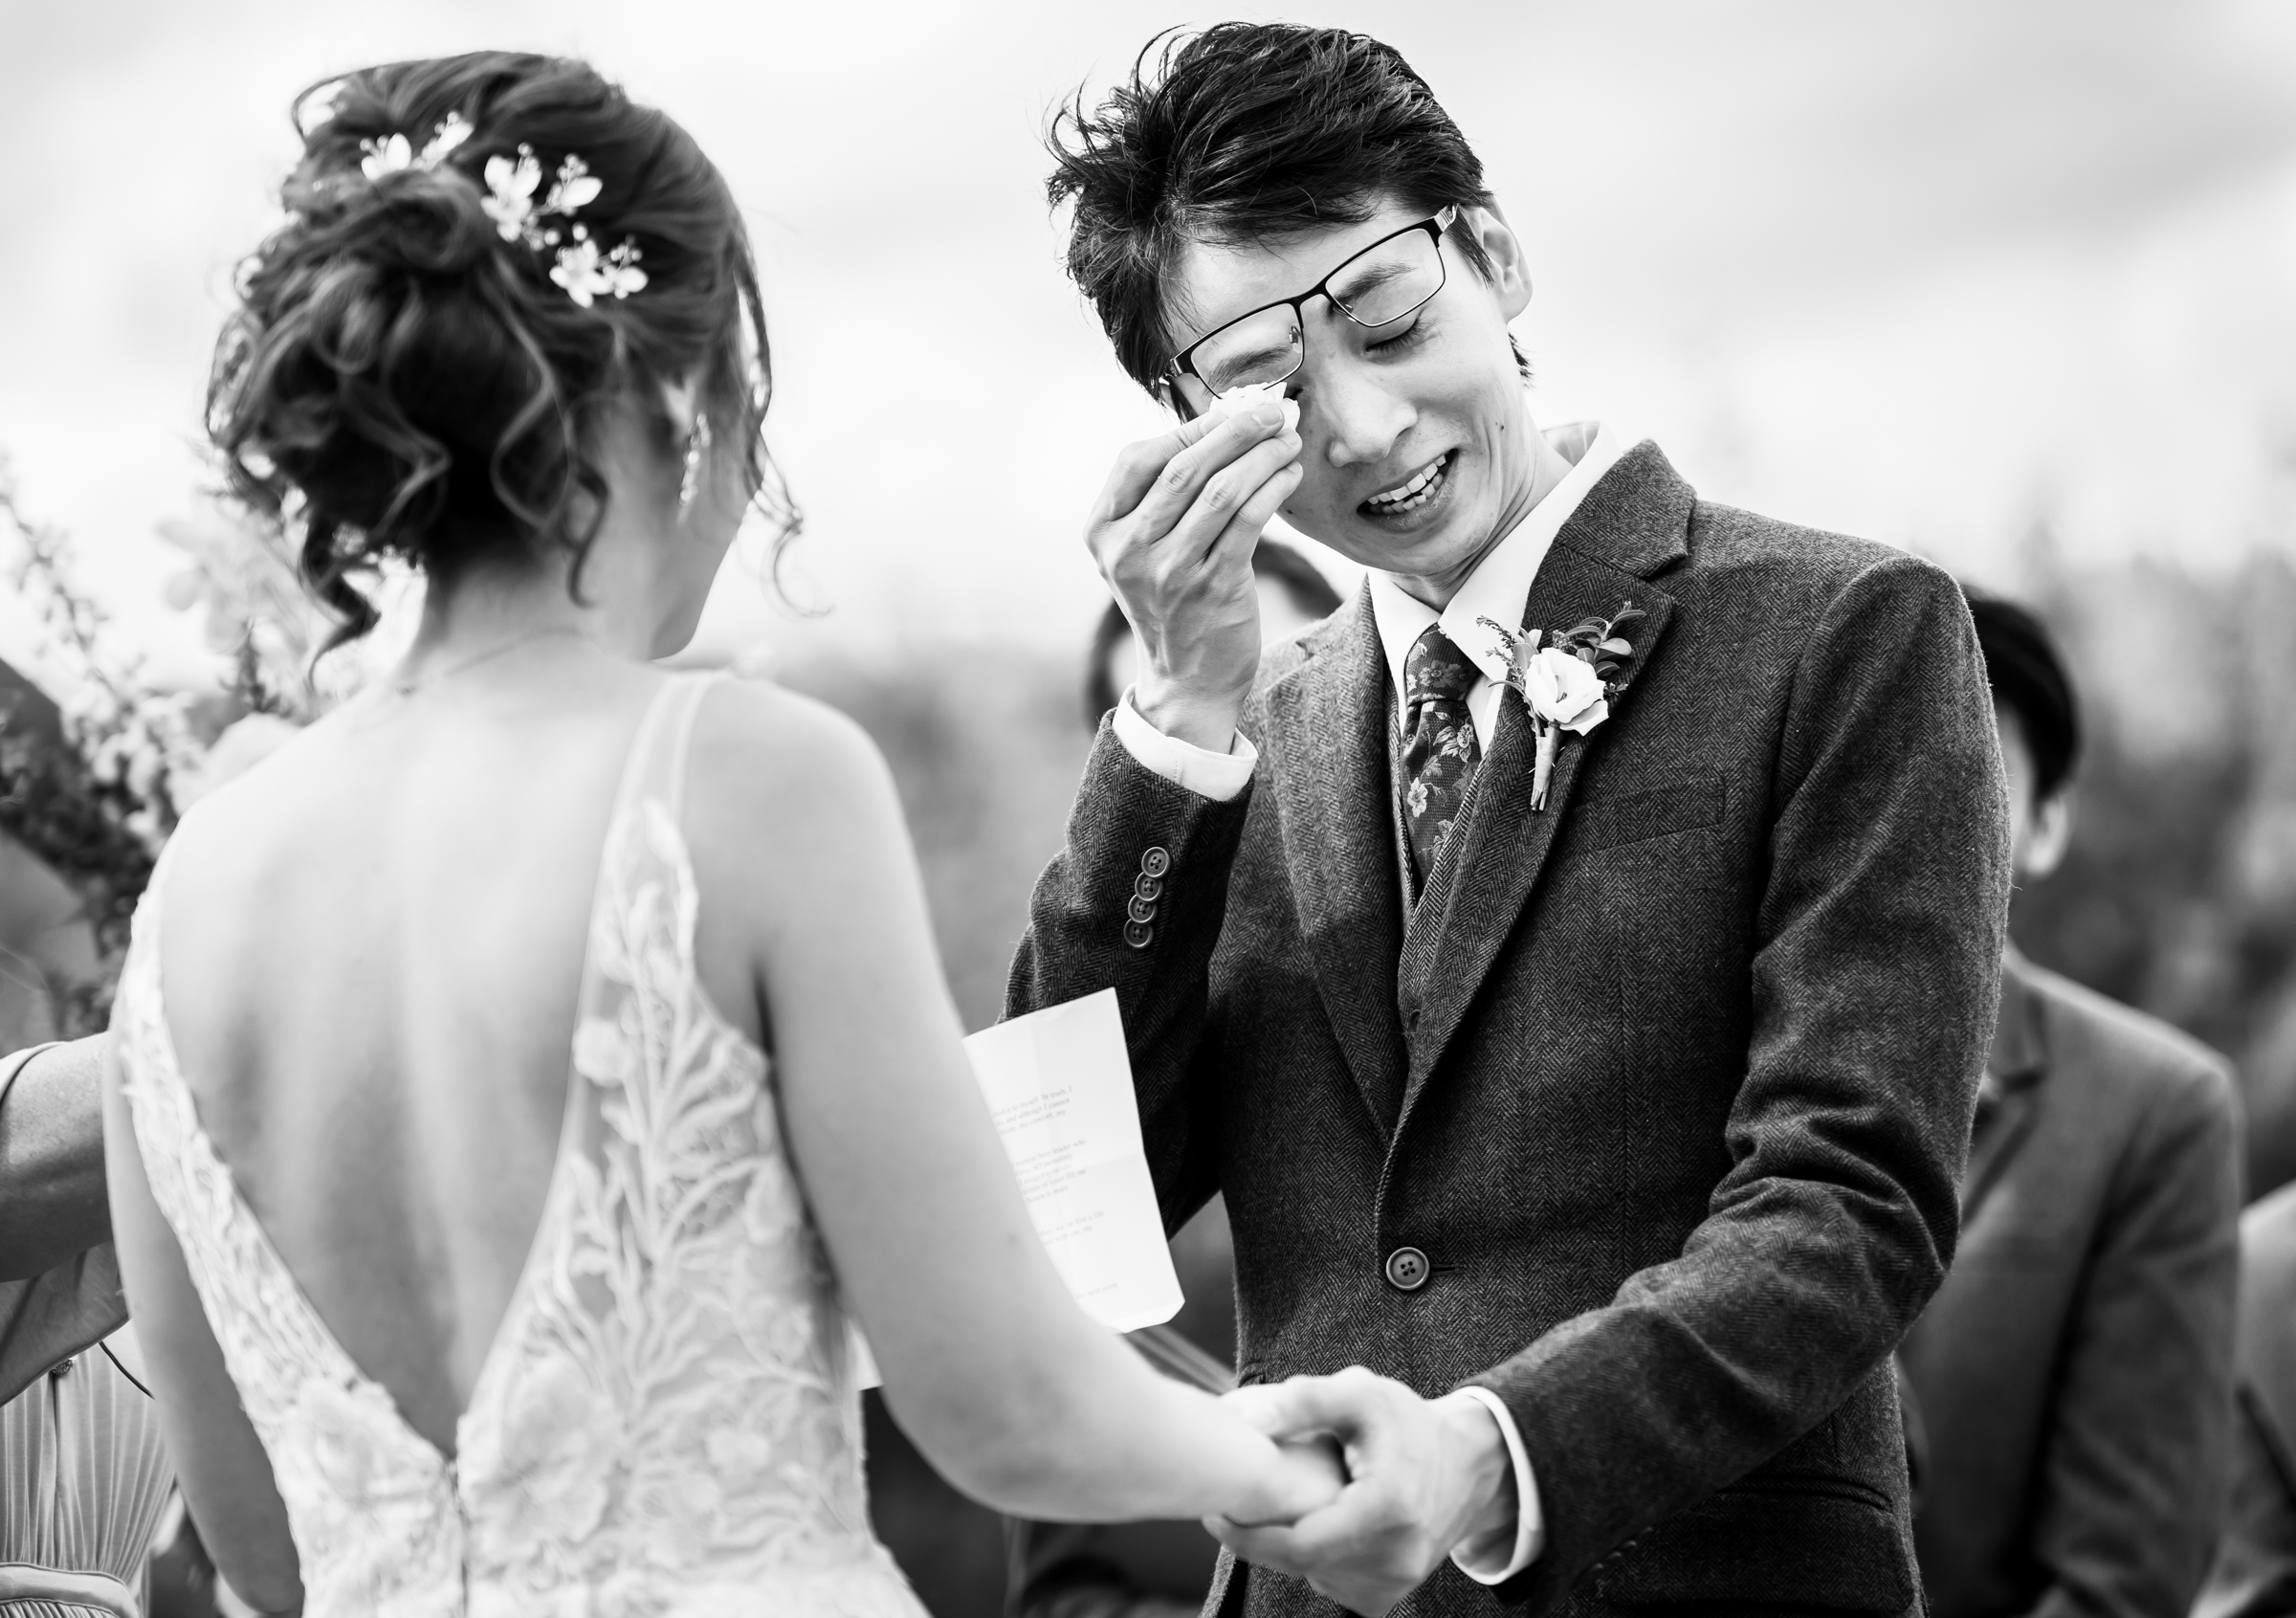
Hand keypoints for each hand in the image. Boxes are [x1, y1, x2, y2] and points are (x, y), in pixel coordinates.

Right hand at [1086, 403, 1303, 750]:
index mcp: (1102, 531)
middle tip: (1273, 411)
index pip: (1138, 458)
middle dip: (1235, 431)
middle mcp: (1128, 551)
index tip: (1230, 412)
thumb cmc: (1172, 601)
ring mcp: (1168, 572)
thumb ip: (1161, 497)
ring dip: (1262, 456)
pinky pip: (1248, 521)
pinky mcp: (1212, 588)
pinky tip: (1290, 474)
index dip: (1188, 428)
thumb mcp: (1143, 551)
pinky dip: (1273, 489)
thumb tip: (1222, 424)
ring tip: (1288, 440)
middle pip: (1184, 469)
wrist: (1186, 680)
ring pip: (1220, 491)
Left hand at [1206, 1368, 1515, 1617]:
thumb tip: (1250, 1422)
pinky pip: (1329, 1582)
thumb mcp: (1362, 1393)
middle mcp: (1395, 1558)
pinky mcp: (1386, 1596)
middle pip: (1299, 1563)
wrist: (1468, 1465)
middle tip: (1232, 1503)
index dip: (1248, 1536)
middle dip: (1259, 1537)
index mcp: (1389, 1510)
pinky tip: (1312, 1523)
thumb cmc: (1410, 1425)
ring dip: (1285, 1546)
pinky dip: (1311, 1557)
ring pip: (1311, 1575)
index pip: (1299, 1545)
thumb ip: (1305, 1401)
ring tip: (1276, 1505)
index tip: (1215, 1512)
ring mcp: (1393, 1584)